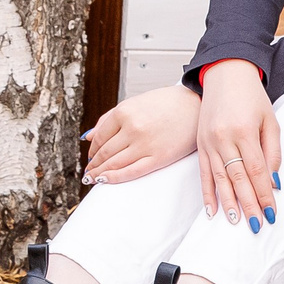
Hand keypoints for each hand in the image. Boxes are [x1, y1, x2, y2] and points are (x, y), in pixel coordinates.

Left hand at [80, 83, 200, 185]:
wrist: (195, 106)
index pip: (99, 137)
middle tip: (89, 170)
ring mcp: (145, 144)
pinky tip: (105, 180)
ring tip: (94, 177)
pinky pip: (131, 172)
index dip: (92, 149)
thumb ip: (108, 119)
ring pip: (114, 164)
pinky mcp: (158, 158)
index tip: (91, 155)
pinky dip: (114, 178)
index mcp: (124, 112)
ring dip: (100, 172)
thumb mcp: (134, 103)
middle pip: (105, 152)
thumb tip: (88, 136)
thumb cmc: (165, 103)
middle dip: (94, 163)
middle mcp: (132, 128)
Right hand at [195, 60, 279, 226]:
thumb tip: (273, 182)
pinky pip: (203, 173)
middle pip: (238, 179)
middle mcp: (224, 138)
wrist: (225, 73)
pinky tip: (211, 210)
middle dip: (248, 204)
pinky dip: (206, 193)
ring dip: (228, 203)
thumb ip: (272, 151)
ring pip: (219, 179)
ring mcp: (209, 141)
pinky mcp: (200, 143)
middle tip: (257, 225)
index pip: (257, 171)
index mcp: (245, 131)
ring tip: (235, 222)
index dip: (264, 194)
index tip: (271, 213)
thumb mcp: (270, 121)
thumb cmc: (252, 97)